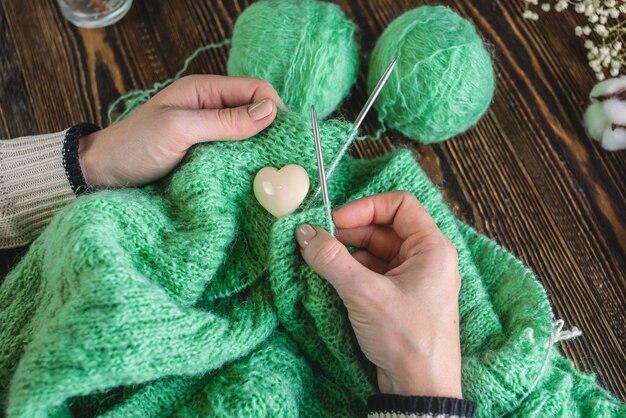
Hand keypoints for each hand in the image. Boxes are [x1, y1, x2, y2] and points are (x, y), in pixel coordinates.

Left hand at [79, 75, 282, 187]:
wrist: (104, 173)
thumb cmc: (135, 145)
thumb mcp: (179, 128)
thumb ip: (224, 120)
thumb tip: (270, 111)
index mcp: (205, 91)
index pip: (256, 90)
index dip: (275, 109)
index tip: (287, 137)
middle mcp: (212, 109)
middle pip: (256, 114)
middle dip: (272, 132)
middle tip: (284, 158)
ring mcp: (210, 134)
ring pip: (249, 137)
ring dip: (260, 151)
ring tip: (270, 171)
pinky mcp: (207, 156)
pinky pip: (236, 156)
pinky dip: (246, 164)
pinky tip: (252, 177)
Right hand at [295, 191, 461, 397]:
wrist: (420, 390)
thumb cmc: (408, 341)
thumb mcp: (365, 294)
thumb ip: (332, 260)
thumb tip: (305, 233)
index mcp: (431, 248)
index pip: (399, 205)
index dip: (365, 207)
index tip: (335, 221)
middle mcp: (425, 259)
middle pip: (383, 228)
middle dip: (349, 232)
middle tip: (318, 241)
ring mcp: (412, 280)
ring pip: (375, 251)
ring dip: (347, 253)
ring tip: (320, 261)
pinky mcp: (399, 298)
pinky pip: (373, 273)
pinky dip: (351, 272)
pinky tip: (332, 278)